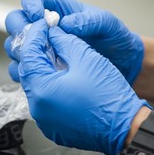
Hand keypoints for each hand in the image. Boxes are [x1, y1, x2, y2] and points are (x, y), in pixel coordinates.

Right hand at [5, 0, 143, 83]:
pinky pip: (24, 68)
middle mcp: (47, 29)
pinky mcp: (44, 67)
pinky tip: (38, 74)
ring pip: (15, 45)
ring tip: (38, 59)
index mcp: (59, 11)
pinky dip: (25, 71)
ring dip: (20, 52)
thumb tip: (65, 24)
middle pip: (17, 21)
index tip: (37, 17)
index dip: (30, 5)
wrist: (121, 65)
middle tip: (33, 41)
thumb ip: (89, 21)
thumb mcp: (108, 25)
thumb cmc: (115, 40)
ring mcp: (44, 49)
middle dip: (20, 30)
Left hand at [17, 19, 147, 154]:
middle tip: (46, 40)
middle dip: (36, 53)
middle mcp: (38, 109)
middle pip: (28, 73)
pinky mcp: (53, 128)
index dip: (34, 35)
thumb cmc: (109, 95)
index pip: (28, 55)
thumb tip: (53, 34)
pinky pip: (44, 103)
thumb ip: (64, 42)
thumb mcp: (86, 58)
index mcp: (43, 90)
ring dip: (42, 71)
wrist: (125, 127)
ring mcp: (45, 121)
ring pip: (35, 88)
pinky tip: (60, 81)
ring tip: (54, 59)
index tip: (42, 26)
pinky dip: (48, 89)